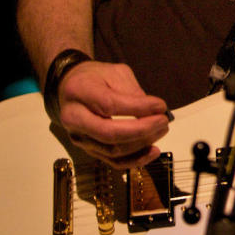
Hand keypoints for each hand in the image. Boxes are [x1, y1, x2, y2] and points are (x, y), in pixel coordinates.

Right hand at [54, 60, 169, 167]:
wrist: (72, 88)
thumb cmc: (94, 78)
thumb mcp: (114, 72)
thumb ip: (132, 90)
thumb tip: (152, 111)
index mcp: (79, 92)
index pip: (109, 105)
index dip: (138, 108)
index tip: (160, 106)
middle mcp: (74, 118)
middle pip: (109, 133)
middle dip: (141, 130)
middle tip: (163, 121)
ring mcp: (80, 137)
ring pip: (113, 151)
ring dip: (142, 143)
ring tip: (161, 130)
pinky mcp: (89, 150)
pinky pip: (113, 162)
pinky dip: (136, 160)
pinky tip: (153, 151)